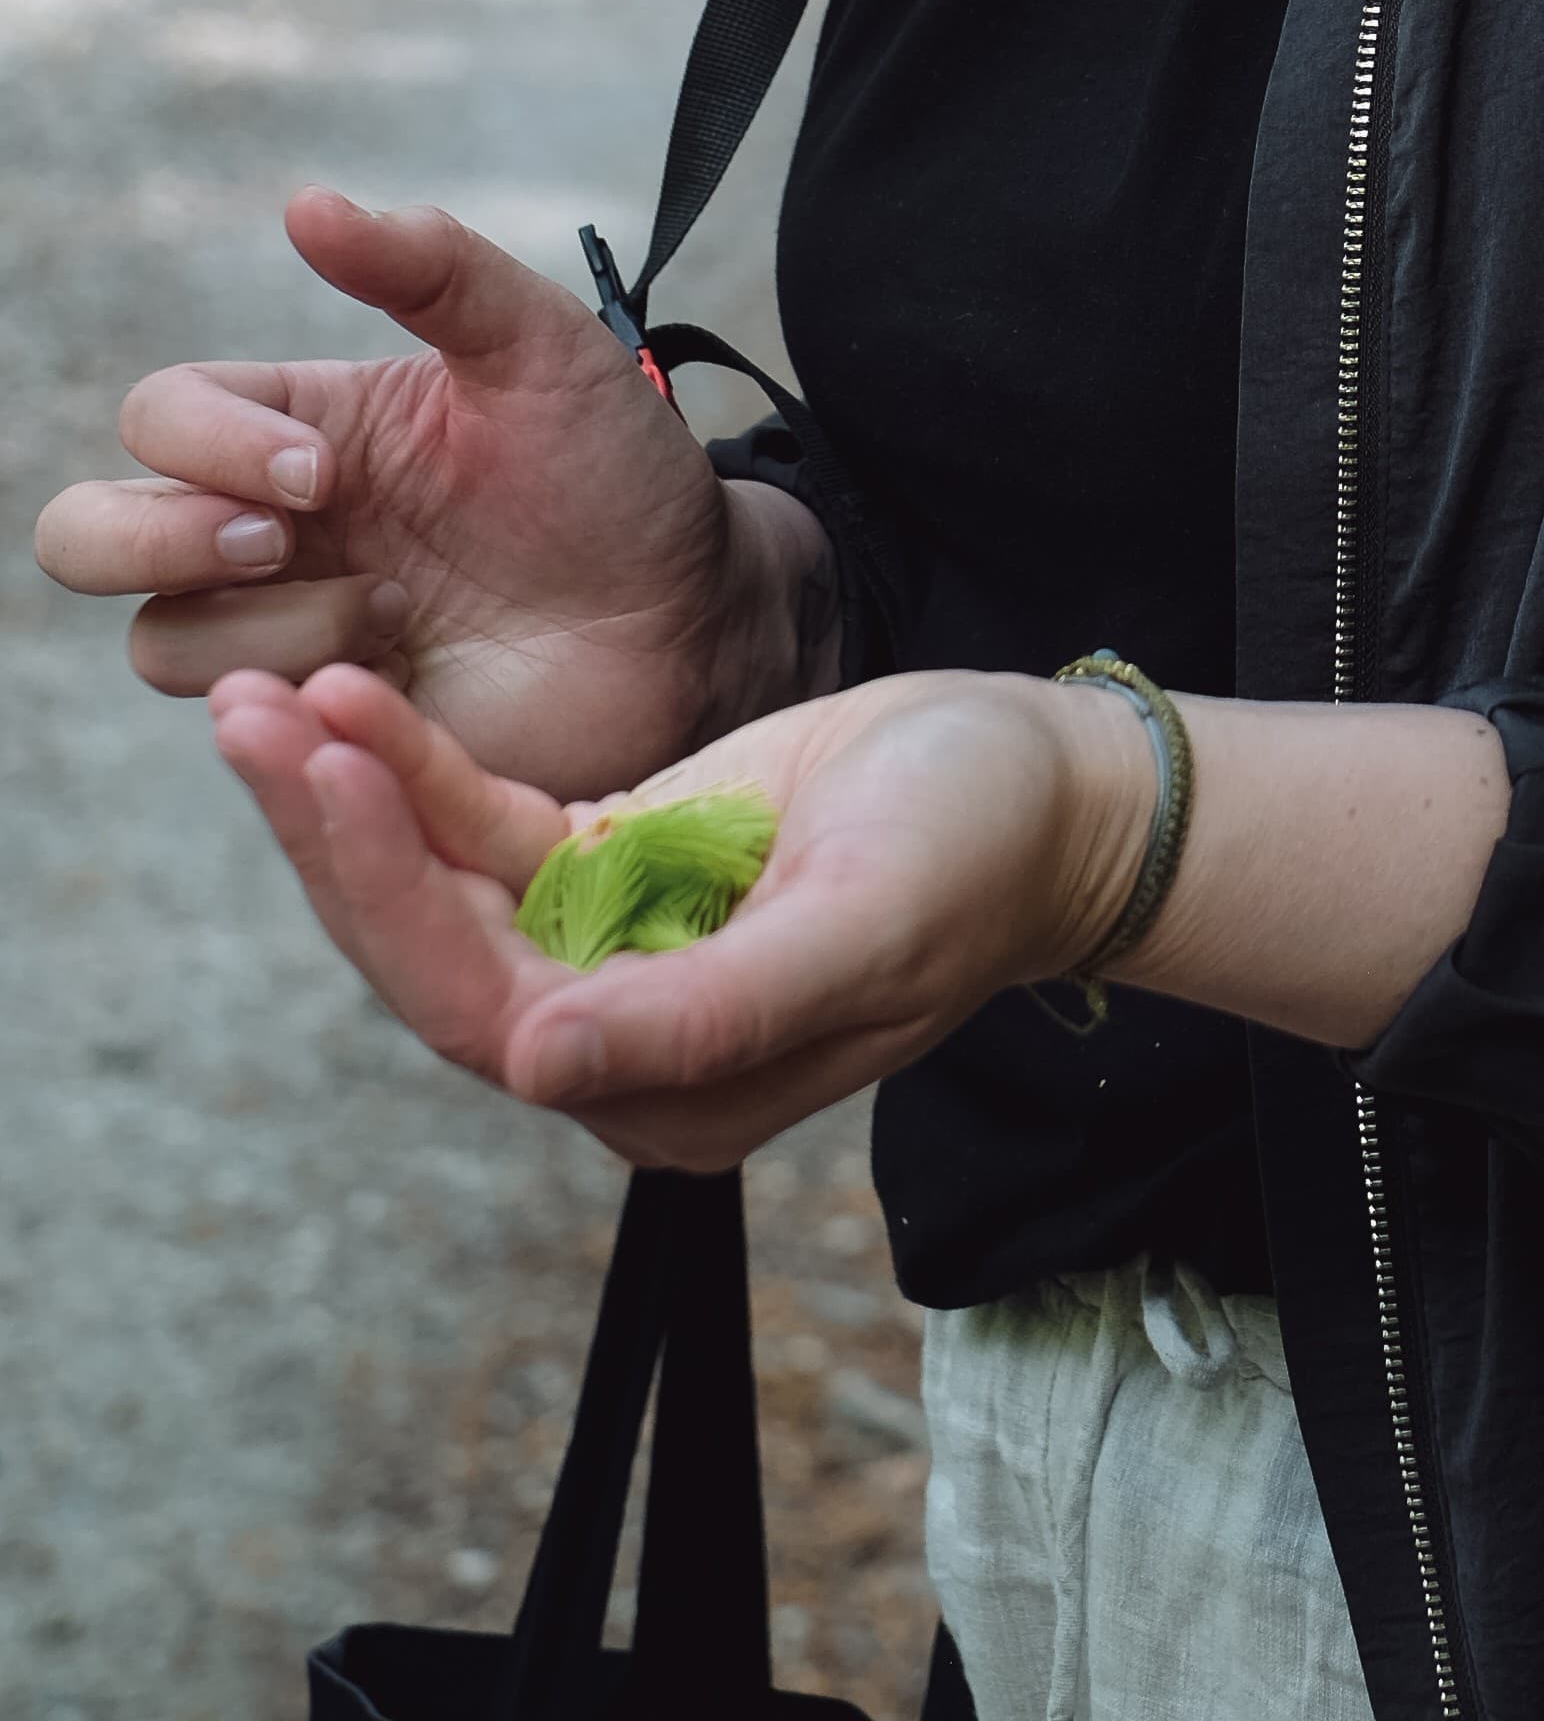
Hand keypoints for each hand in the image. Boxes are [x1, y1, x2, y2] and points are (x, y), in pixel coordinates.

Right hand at [31, 190, 828, 797]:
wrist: (688, 615)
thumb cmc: (614, 472)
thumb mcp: (540, 346)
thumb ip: (432, 267)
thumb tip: (303, 201)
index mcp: (302, 428)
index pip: (159, 418)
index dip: (206, 444)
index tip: (324, 470)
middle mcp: (270, 531)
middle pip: (90, 534)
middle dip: (156, 537)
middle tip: (285, 537)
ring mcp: (290, 634)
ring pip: (159, 641)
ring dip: (272, 628)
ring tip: (400, 617)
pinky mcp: (329, 729)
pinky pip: (242, 732)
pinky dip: (298, 711)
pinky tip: (399, 682)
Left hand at [206, 657, 1153, 1171]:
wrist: (1050, 789)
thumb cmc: (980, 855)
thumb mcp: (860, 924)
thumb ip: (709, 1007)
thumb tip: (537, 1067)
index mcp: (671, 1092)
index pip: (486, 1010)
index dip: (393, 897)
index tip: (327, 774)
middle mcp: (615, 1040)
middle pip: (430, 951)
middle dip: (333, 838)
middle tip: (247, 717)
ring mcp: (609, 947)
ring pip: (439, 885)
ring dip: (349, 796)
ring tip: (262, 700)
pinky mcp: (615, 862)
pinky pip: (487, 824)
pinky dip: (417, 763)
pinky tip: (352, 697)